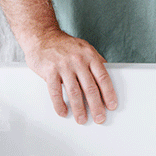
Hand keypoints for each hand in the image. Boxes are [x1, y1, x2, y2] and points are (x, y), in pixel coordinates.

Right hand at [0, 0, 117, 124]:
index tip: (112, 105)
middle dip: (96, 105)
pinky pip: (56, 92)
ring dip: (79, 109)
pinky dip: (60, 105)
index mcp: (89, 55)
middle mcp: (78, 60)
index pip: (102, 76)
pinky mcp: (50, 72)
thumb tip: (109, 75)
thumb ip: (95, 61)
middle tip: (99, 118)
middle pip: (90, 87)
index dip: (108, 92)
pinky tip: (64, 112)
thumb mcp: (84, 48)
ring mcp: (64, 66)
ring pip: (74, 92)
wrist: (43, 36)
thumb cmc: (65, 45)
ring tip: (82, 119)